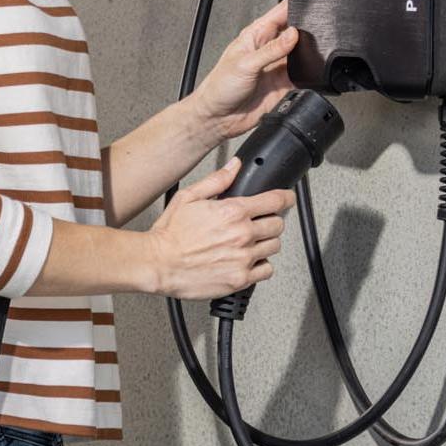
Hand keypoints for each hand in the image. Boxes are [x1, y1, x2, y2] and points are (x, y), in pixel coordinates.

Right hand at [143, 159, 294, 299]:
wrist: (157, 264)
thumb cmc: (169, 235)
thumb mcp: (189, 197)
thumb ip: (216, 180)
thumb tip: (234, 167)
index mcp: (232, 212)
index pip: (275, 201)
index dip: (286, 198)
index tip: (288, 199)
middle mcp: (242, 234)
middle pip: (278, 225)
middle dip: (271, 221)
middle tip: (261, 223)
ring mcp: (243, 258)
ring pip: (274, 247)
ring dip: (266, 243)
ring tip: (250, 243)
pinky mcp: (240, 278)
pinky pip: (266, 270)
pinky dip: (261, 266)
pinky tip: (248, 261)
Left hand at [191, 0, 298, 143]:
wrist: (218, 118)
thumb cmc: (220, 87)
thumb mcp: (245, 64)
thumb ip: (271, 49)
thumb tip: (293, 34)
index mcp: (256, 36)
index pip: (279, 13)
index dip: (294, 6)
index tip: (309, 7)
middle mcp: (268, 49)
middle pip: (295, 31)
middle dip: (306, 30)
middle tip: (315, 33)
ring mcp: (277, 66)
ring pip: (301, 53)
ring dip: (308, 53)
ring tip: (310, 53)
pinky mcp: (283, 84)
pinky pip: (302, 75)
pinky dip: (308, 74)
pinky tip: (308, 73)